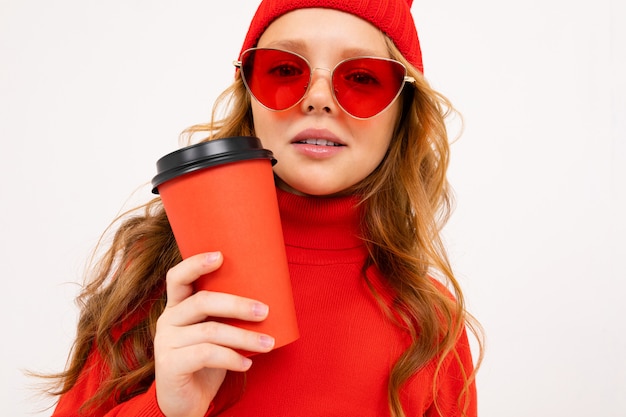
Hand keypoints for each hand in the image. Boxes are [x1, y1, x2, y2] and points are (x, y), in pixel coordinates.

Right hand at [154, 251, 274, 416]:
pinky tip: (247, 364)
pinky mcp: (169, 364)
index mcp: (177, 306)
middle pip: (202, 302)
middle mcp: (167, 319)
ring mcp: (166, 342)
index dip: (196, 263)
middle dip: (237, 304)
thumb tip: (267, 302)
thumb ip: (226, 317)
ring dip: (244, 337)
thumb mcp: (215, 334)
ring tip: (268, 343)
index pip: (177, 277)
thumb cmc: (206, 363)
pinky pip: (206, 354)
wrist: (185, 403)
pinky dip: (231, 358)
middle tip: (264, 311)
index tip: (221, 256)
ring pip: (210, 331)